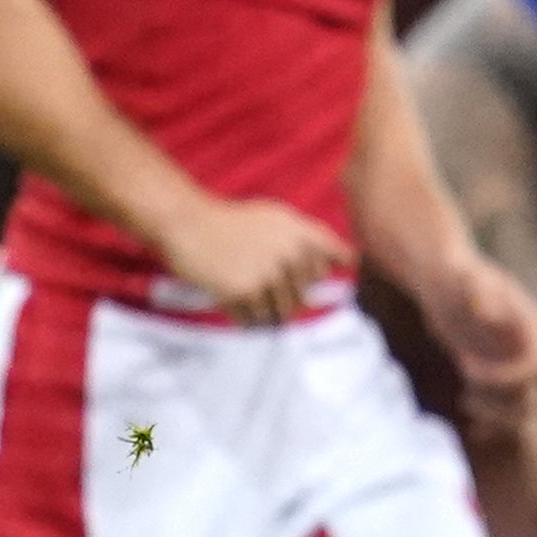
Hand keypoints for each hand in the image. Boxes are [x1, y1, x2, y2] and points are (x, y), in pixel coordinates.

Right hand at [153, 194, 353, 324]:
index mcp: (300, 232)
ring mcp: (266, 275)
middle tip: (259, 282)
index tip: (318, 277)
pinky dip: (245, 316)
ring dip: (266, 310)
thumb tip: (348, 261)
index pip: (337, 257)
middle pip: (304, 294)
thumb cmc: (232, 222)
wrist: (187, 223)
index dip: (327, 270)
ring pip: (282, 312)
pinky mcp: (243, 292)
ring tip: (247, 293)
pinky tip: (233, 299)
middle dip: (284, 295)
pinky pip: (255, 320)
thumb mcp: (277, 217)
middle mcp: (289, 253)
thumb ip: (310, 237)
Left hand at [417, 250, 536, 438]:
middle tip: (466, 396)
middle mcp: (527, 347)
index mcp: (530, 328)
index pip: (536, 366)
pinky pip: (502, 401)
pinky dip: (487, 411)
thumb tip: (482, 312)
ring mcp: (512, 359)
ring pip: (519, 402)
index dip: (505, 376)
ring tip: (465, 401)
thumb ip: (475, 289)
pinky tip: (463, 402)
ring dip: (496, 411)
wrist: (443, 277)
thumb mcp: (462, 277)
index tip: (465, 366)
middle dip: (499, 399)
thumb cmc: (453, 273)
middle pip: (530, 390)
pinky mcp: (496, 369)